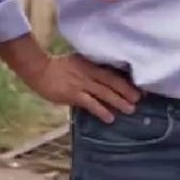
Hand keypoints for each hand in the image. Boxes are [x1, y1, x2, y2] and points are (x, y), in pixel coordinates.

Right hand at [25, 53, 141, 122]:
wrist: (38, 68)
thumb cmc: (56, 65)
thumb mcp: (77, 61)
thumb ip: (89, 68)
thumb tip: (102, 77)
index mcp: (91, 64)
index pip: (112, 72)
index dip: (126, 80)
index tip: (138, 87)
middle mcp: (89, 73)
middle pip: (112, 82)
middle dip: (127, 91)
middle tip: (140, 99)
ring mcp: (82, 84)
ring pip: (105, 93)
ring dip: (118, 101)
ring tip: (130, 109)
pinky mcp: (73, 94)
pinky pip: (90, 103)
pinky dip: (101, 110)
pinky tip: (110, 118)